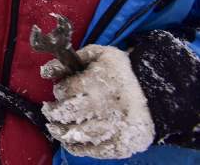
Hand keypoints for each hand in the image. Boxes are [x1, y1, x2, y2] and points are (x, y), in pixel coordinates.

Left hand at [40, 44, 154, 158]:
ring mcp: (112, 128)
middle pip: (66, 113)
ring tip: (54, 127)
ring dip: (59, 132)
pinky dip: (77, 148)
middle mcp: (103, 106)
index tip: (61, 91)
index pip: (64, 90)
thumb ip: (74, 57)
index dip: (59, 90)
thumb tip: (46, 71)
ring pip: (76, 134)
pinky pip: (92, 150)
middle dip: (53, 112)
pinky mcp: (120, 145)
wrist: (157, 94)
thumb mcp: (101, 54)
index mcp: (97, 82)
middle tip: (48, 110)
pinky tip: (69, 142)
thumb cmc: (122, 72)